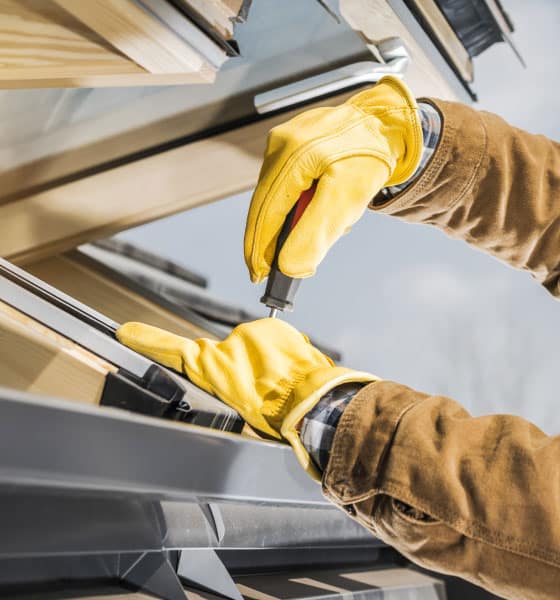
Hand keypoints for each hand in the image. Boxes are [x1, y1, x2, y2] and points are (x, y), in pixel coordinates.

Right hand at [117, 318, 375, 478]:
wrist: (315, 400)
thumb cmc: (277, 415)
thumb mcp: (239, 409)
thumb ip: (225, 390)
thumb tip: (230, 387)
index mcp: (216, 368)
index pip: (175, 351)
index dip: (149, 341)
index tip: (125, 331)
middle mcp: (232, 343)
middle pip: (228, 353)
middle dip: (240, 369)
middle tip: (261, 390)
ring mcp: (255, 332)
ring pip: (252, 346)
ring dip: (262, 360)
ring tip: (279, 382)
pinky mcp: (277, 327)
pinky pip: (271, 339)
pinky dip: (278, 352)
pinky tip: (289, 370)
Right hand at [244, 75, 421, 282]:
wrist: (384, 123)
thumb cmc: (369, 159)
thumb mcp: (347, 199)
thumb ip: (315, 233)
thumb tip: (289, 266)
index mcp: (292, 155)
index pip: (265, 212)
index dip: (259, 248)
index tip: (258, 275)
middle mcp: (280, 144)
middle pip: (265, 205)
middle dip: (275, 238)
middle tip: (279, 267)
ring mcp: (282, 141)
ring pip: (275, 196)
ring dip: (290, 220)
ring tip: (319, 224)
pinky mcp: (288, 143)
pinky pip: (284, 183)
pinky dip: (297, 203)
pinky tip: (318, 205)